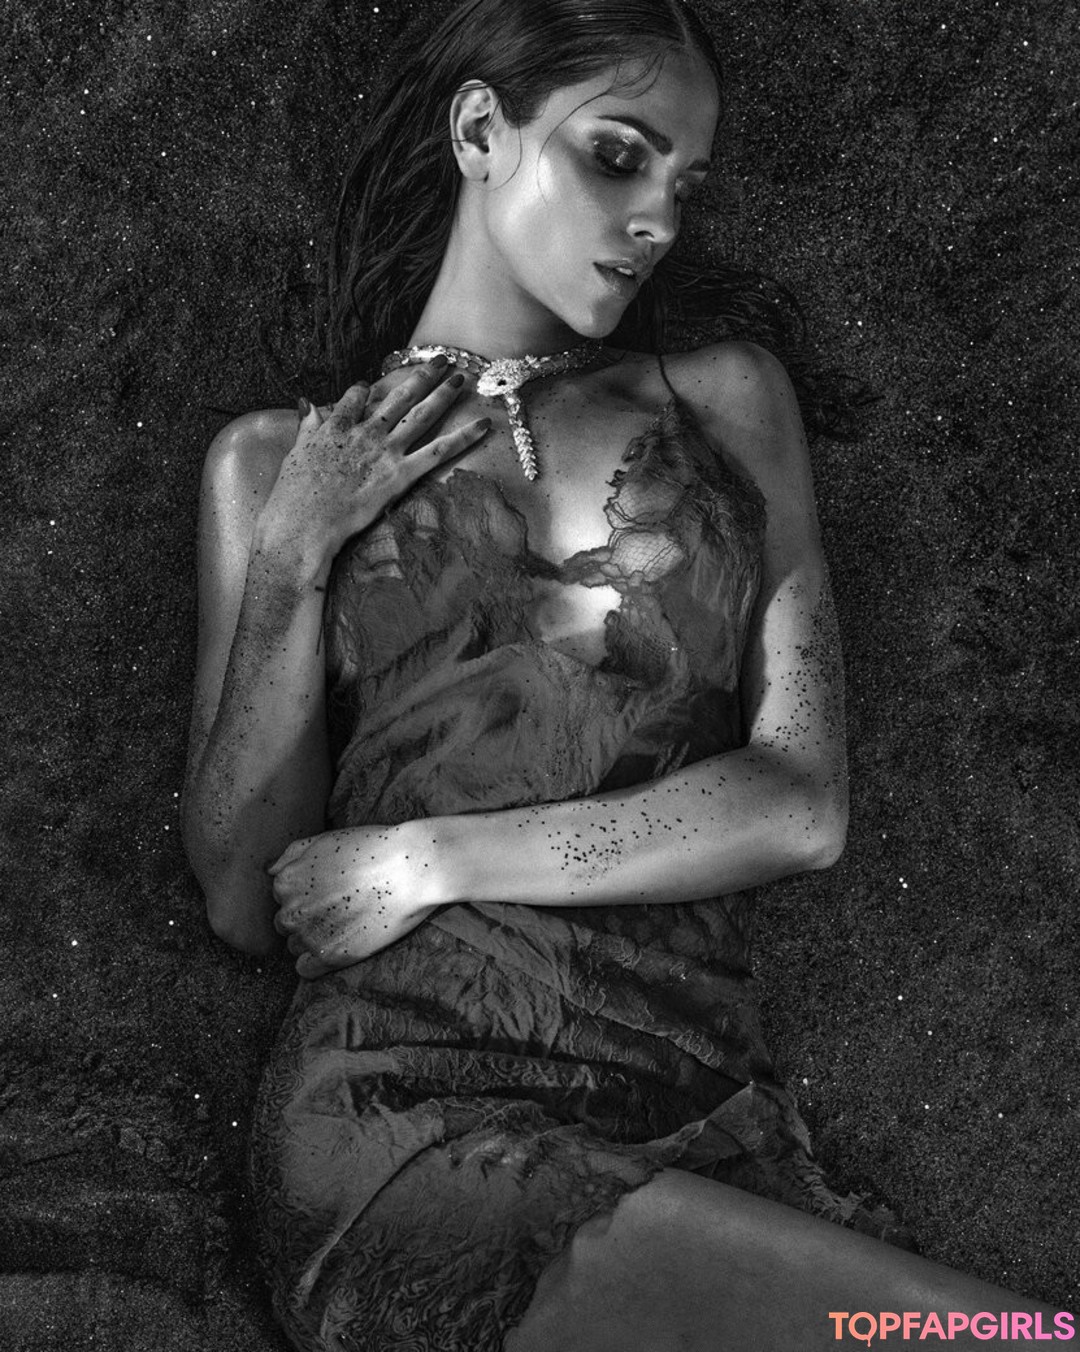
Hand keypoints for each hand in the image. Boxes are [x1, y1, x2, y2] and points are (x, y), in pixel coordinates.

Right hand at [260, 358, 489, 582]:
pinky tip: (485, 424)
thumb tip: (306, 403)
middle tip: (441, 359)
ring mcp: (386, 451)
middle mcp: (366, 432)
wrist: (305, 521)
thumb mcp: (296, 452)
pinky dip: (464, 437)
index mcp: (337, 426)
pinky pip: (440, 452)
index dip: (365, 391)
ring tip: (461, 376)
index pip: (356, 396)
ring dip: (444, 393)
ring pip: (422, 414)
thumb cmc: (294, 494)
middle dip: (421, 375)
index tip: (371, 386)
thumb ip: (307, 426)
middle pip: (399, 396)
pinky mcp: (401, 475)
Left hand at [269, 824, 442, 977]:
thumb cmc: (372, 848)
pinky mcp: (330, 957)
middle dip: (307, 918)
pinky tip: (338, 947)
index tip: (330, 891)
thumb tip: (271, 871)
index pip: (283, 897)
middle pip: (287, 923)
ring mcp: (309, 936)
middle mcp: (291, 911)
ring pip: (296, 946)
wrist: (410, 869)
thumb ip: (292, 854)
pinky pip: (305, 970)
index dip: (307, 894)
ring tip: (346, 925)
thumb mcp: (325, 839)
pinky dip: (316, 962)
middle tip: (340, 908)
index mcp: (285, 882)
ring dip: (313, 939)